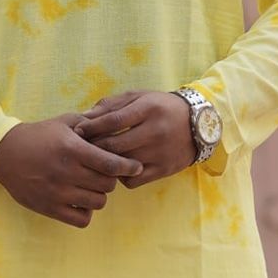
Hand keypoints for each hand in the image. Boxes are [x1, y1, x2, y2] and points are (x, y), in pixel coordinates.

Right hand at [0, 113, 142, 227]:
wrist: (4, 152)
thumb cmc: (38, 135)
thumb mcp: (64, 122)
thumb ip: (90, 123)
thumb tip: (115, 123)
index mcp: (72, 149)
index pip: (110, 164)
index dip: (128, 166)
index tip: (136, 167)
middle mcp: (66, 172)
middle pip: (107, 185)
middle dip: (111, 178)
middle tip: (104, 173)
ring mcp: (57, 193)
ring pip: (98, 203)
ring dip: (99, 195)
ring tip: (91, 187)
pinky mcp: (49, 208)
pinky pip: (81, 219)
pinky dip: (86, 212)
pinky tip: (80, 201)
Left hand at [73, 90, 194, 187]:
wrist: (200, 124)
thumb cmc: (162, 107)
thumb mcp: (140, 97)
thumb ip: (112, 105)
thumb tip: (85, 116)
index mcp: (148, 109)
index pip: (113, 120)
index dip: (91, 126)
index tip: (78, 130)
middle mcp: (155, 131)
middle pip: (114, 145)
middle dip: (93, 147)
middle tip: (82, 147)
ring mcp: (160, 153)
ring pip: (121, 165)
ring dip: (106, 163)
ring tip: (98, 158)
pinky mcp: (164, 170)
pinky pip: (133, 180)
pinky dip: (121, 176)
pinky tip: (120, 168)